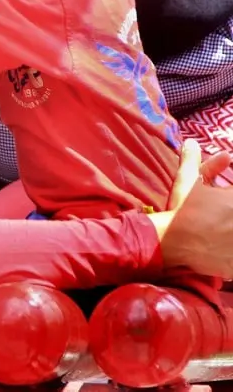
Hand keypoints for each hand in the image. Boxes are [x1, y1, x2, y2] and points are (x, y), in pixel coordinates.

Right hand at [149, 139, 232, 277]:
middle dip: (229, 212)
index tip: (224, 197)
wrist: (170, 242)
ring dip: (230, 232)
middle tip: (220, 215)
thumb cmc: (181, 210)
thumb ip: (192, 162)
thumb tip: (191, 142)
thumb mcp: (186, 183)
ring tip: (223, 233)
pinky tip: (224, 248)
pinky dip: (229, 254)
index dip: (228, 197)